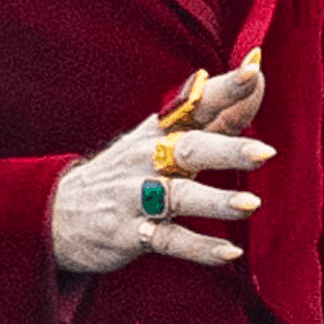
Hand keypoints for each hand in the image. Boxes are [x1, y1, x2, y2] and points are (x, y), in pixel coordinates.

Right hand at [50, 52, 271, 273]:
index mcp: (161, 129)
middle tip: (265, 151)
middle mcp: (149, 157)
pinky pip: (169, 241)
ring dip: (215, 201)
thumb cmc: (129, 168)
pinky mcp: (131, 233)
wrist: (59, 211)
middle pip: (189, 148)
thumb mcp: (164, 136)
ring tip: (250, 205)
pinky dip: (198, 248)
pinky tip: (228, 254)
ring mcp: (136, 195)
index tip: (255, 69)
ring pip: (179, 196)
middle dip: (227, 150)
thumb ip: (216, 114)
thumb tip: (259, 77)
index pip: (197, 102)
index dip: (226, 87)